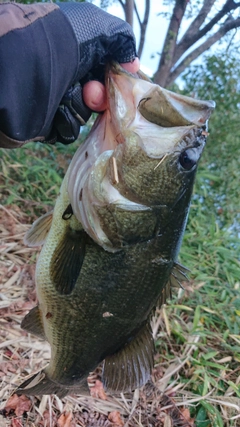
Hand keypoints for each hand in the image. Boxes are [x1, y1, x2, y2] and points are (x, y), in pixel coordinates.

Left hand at [52, 2, 137, 144]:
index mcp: (75, 52)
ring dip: (80, 106)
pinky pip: (68, 129)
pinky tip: (56, 109)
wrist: (23, 69)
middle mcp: (65, 74)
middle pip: (97, 95)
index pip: (104, 69)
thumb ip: (122, 40)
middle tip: (91, 92)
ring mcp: (55, 98)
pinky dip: (65, 120)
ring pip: (84, 113)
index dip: (115, 77)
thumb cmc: (62, 44)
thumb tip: (132, 64)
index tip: (121, 80)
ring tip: (67, 95)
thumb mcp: (100, 28)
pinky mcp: (46, 120)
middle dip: (99, 95)